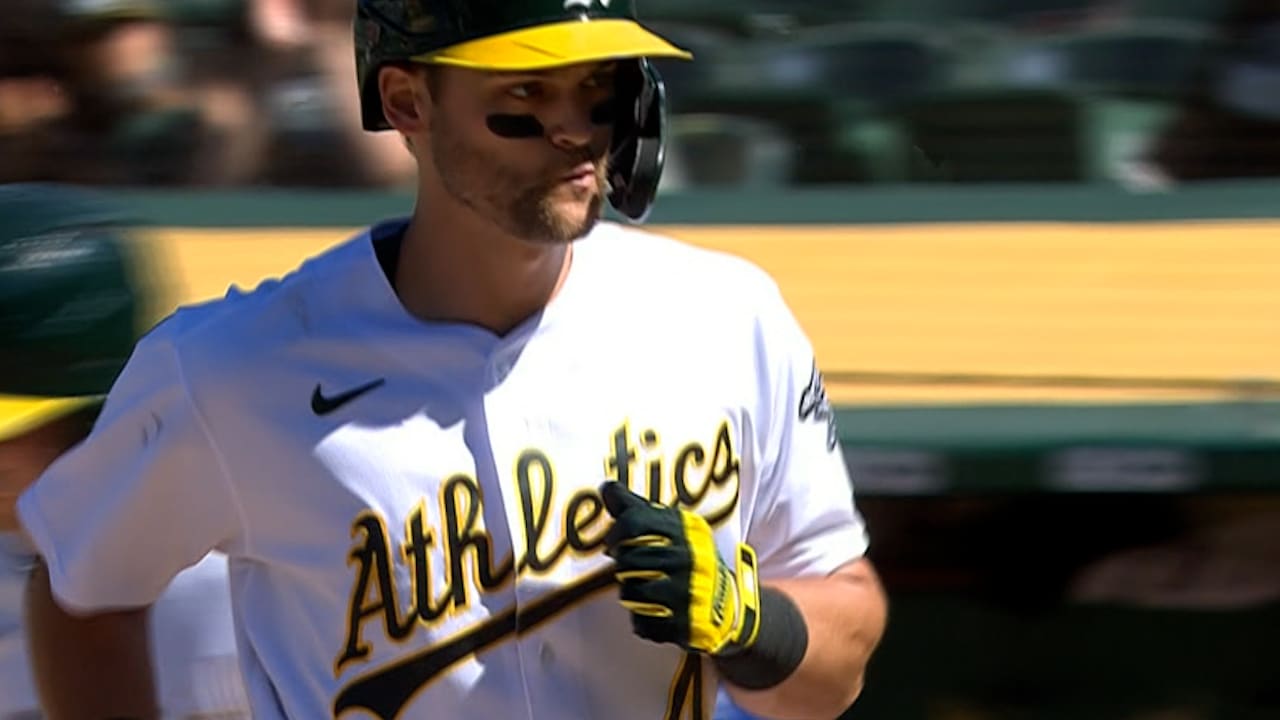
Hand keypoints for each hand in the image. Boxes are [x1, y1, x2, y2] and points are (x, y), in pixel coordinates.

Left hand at [601, 481, 760, 655]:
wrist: (727, 603)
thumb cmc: (689, 559)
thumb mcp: (672, 528)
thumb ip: (637, 508)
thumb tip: (606, 487)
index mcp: (685, 530)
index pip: (634, 521)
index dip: (616, 533)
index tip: (614, 542)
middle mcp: (688, 558)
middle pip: (628, 559)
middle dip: (624, 566)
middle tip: (634, 568)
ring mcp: (687, 592)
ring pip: (630, 592)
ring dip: (631, 593)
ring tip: (646, 589)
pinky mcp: (683, 623)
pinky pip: (641, 623)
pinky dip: (642, 620)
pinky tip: (657, 612)